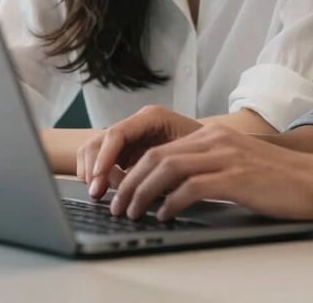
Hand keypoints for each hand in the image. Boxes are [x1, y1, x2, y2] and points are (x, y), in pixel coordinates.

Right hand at [77, 105, 200, 197]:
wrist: (219, 150)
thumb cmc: (207, 152)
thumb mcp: (190, 159)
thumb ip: (166, 168)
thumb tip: (142, 188)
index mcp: (151, 118)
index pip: (116, 133)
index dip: (104, 157)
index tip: (100, 180)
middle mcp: (136, 124)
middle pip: (99, 141)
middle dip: (95, 168)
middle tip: (98, 194)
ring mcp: (129, 138)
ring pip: (94, 150)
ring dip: (93, 173)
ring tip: (102, 195)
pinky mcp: (126, 152)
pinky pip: (99, 160)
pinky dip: (96, 175)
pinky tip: (105, 191)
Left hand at [108, 123, 312, 221]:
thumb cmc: (279, 179)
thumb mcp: (237, 165)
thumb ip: (208, 169)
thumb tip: (173, 191)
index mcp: (213, 135)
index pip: (162, 148)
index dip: (136, 170)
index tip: (121, 191)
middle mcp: (215, 139)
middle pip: (158, 156)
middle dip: (131, 182)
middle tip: (117, 205)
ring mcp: (225, 156)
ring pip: (168, 168)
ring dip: (143, 192)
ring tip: (132, 212)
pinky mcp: (235, 177)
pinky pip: (192, 187)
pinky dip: (172, 202)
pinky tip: (164, 216)